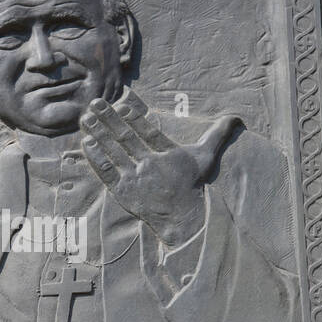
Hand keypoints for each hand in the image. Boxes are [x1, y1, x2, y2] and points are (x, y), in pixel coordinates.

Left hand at [80, 88, 241, 248]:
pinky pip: (106, 171)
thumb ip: (216, 134)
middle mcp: (151, 166)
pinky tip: (86, 142)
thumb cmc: (191, 183)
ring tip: (86, 118)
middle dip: (109, 119)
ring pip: (113, 152)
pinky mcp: (123, 191)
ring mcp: (135, 179)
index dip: (135, 119)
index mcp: (168, 154)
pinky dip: (96, 157)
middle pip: (126, 139)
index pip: (149, 133)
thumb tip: (236, 117)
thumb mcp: (205, 156)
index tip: (122, 105)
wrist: (182, 218)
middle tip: (95, 103)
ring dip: (98, 133)